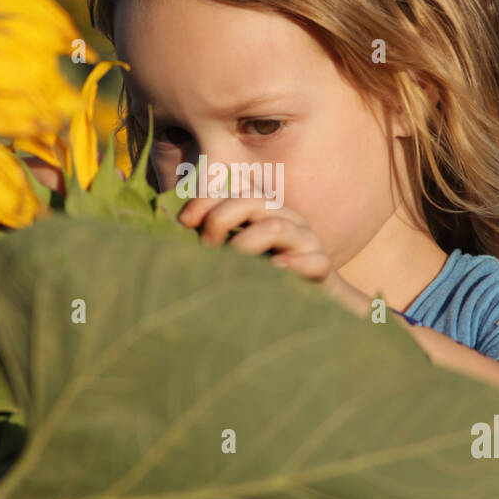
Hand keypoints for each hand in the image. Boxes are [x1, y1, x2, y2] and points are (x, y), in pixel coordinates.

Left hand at [177, 195, 355, 309]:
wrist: (321, 307)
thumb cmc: (270, 282)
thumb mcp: (240, 257)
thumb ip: (216, 242)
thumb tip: (175, 235)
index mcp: (268, 213)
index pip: (236, 191)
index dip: (207, 201)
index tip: (185, 222)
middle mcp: (288, 222)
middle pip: (254, 201)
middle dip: (222, 218)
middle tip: (207, 247)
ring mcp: (308, 244)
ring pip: (276, 226)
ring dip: (245, 242)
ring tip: (232, 261)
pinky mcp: (323, 270)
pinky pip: (314, 261)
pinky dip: (292, 266)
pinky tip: (273, 272)